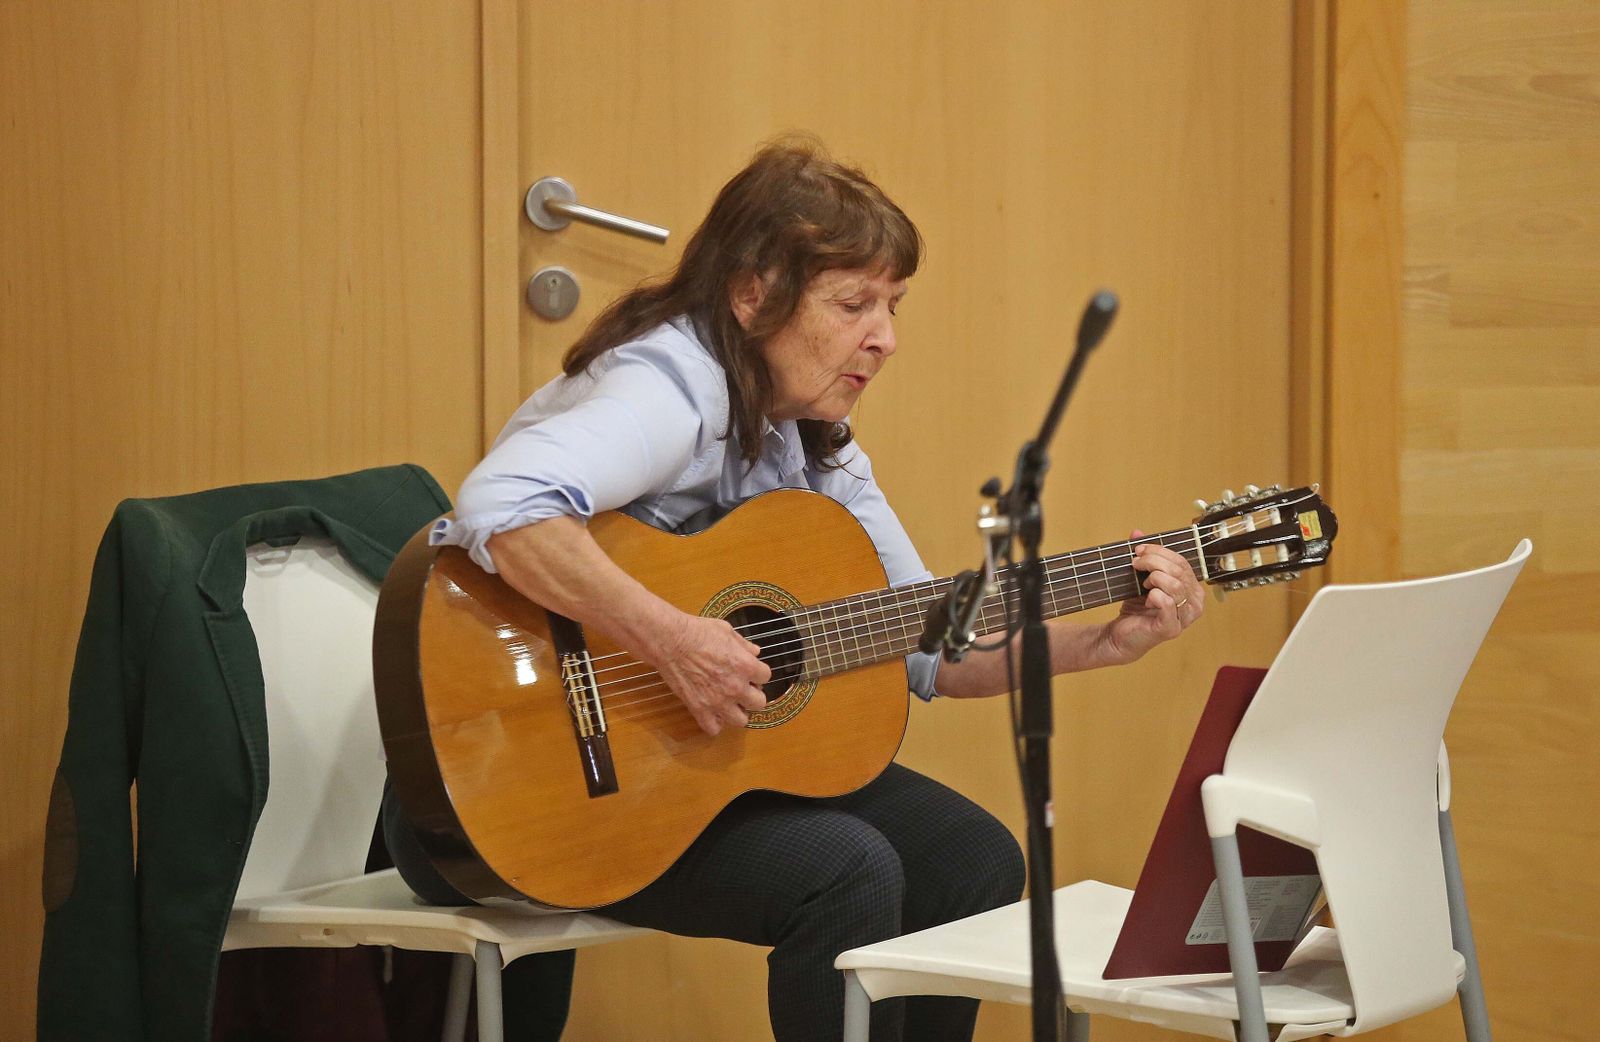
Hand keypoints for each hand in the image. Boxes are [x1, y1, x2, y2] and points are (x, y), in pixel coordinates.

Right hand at [647, 612, 771, 735]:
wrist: (671, 641)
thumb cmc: (698, 632)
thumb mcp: (727, 631)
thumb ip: (744, 645)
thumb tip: (755, 652)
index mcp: (745, 666)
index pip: (766, 677)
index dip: (758, 673)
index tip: (750, 671)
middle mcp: (736, 687)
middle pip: (759, 703)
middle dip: (753, 695)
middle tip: (743, 689)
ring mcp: (718, 701)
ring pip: (741, 721)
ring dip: (738, 712)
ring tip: (730, 703)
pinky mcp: (699, 709)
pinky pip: (713, 728)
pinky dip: (714, 723)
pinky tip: (712, 712)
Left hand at [1095, 529, 1205, 665]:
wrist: (1121, 635)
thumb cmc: (1136, 608)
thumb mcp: (1141, 577)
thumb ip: (1144, 556)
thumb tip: (1137, 532)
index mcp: (1193, 590)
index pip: (1183, 562)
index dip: (1160, 551)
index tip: (1139, 548)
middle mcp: (1194, 604)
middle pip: (1178, 571)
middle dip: (1153, 561)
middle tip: (1135, 563)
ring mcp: (1184, 618)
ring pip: (1175, 585)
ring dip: (1153, 577)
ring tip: (1141, 583)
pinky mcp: (1170, 628)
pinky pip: (1167, 602)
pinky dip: (1153, 595)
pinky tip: (1145, 598)